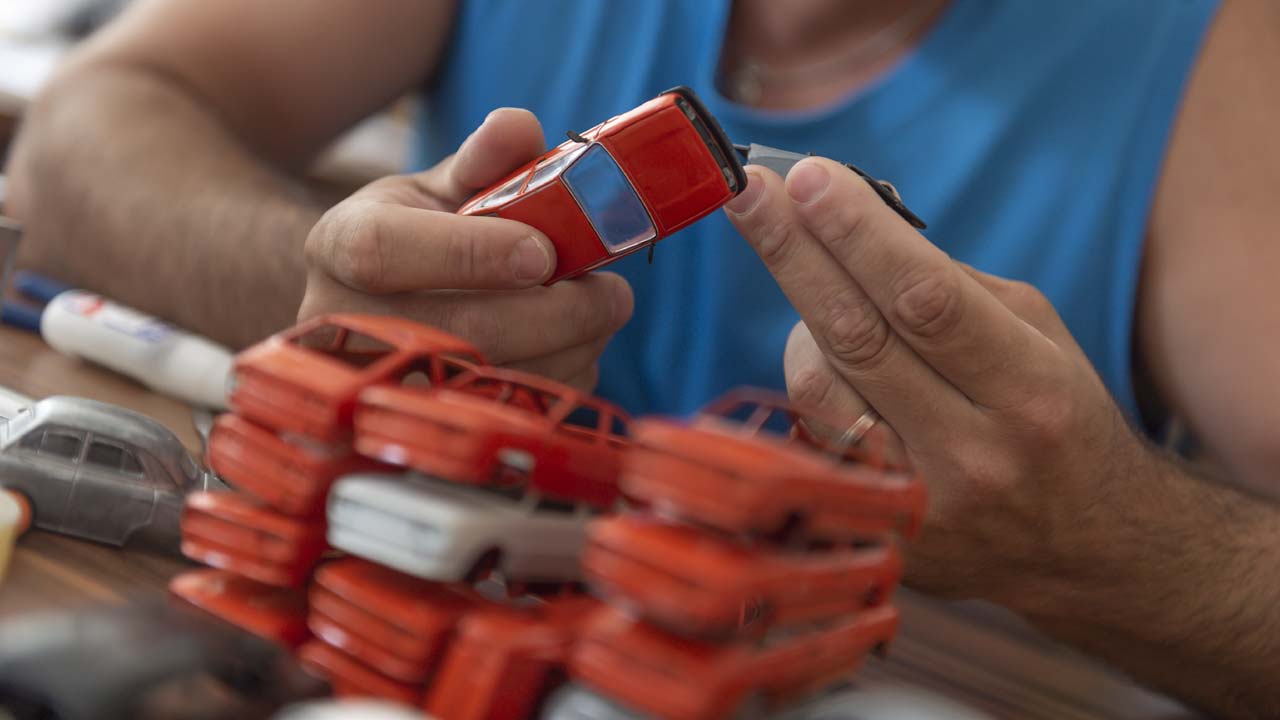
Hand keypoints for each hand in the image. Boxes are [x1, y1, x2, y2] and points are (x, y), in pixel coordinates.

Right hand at [298, 109, 632, 390]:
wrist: (373, 314)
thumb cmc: (417, 241)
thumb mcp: (439, 189)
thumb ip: (484, 160)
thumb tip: (519, 128)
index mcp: (339, 246)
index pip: (385, 251)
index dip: (471, 253)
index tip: (545, 254)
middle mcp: (343, 325)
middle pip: (461, 330)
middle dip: (558, 313)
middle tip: (613, 294)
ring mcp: (380, 389)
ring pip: (495, 384)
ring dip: (572, 350)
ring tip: (599, 315)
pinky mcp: (420, 435)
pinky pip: (509, 416)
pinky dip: (561, 383)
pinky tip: (573, 350)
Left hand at [725, 158, 1155, 605]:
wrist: (1087, 548)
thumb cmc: (1056, 417)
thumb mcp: (1039, 337)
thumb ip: (951, 284)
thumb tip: (850, 222)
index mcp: (1030, 392)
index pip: (926, 300)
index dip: (860, 235)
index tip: (808, 177)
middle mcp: (972, 455)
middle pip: (856, 338)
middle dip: (793, 253)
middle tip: (748, 191)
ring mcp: (917, 506)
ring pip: (817, 388)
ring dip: (804, 324)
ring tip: (829, 299)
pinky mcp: (877, 539)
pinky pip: (810, 436)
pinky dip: (813, 386)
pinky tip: (834, 366)